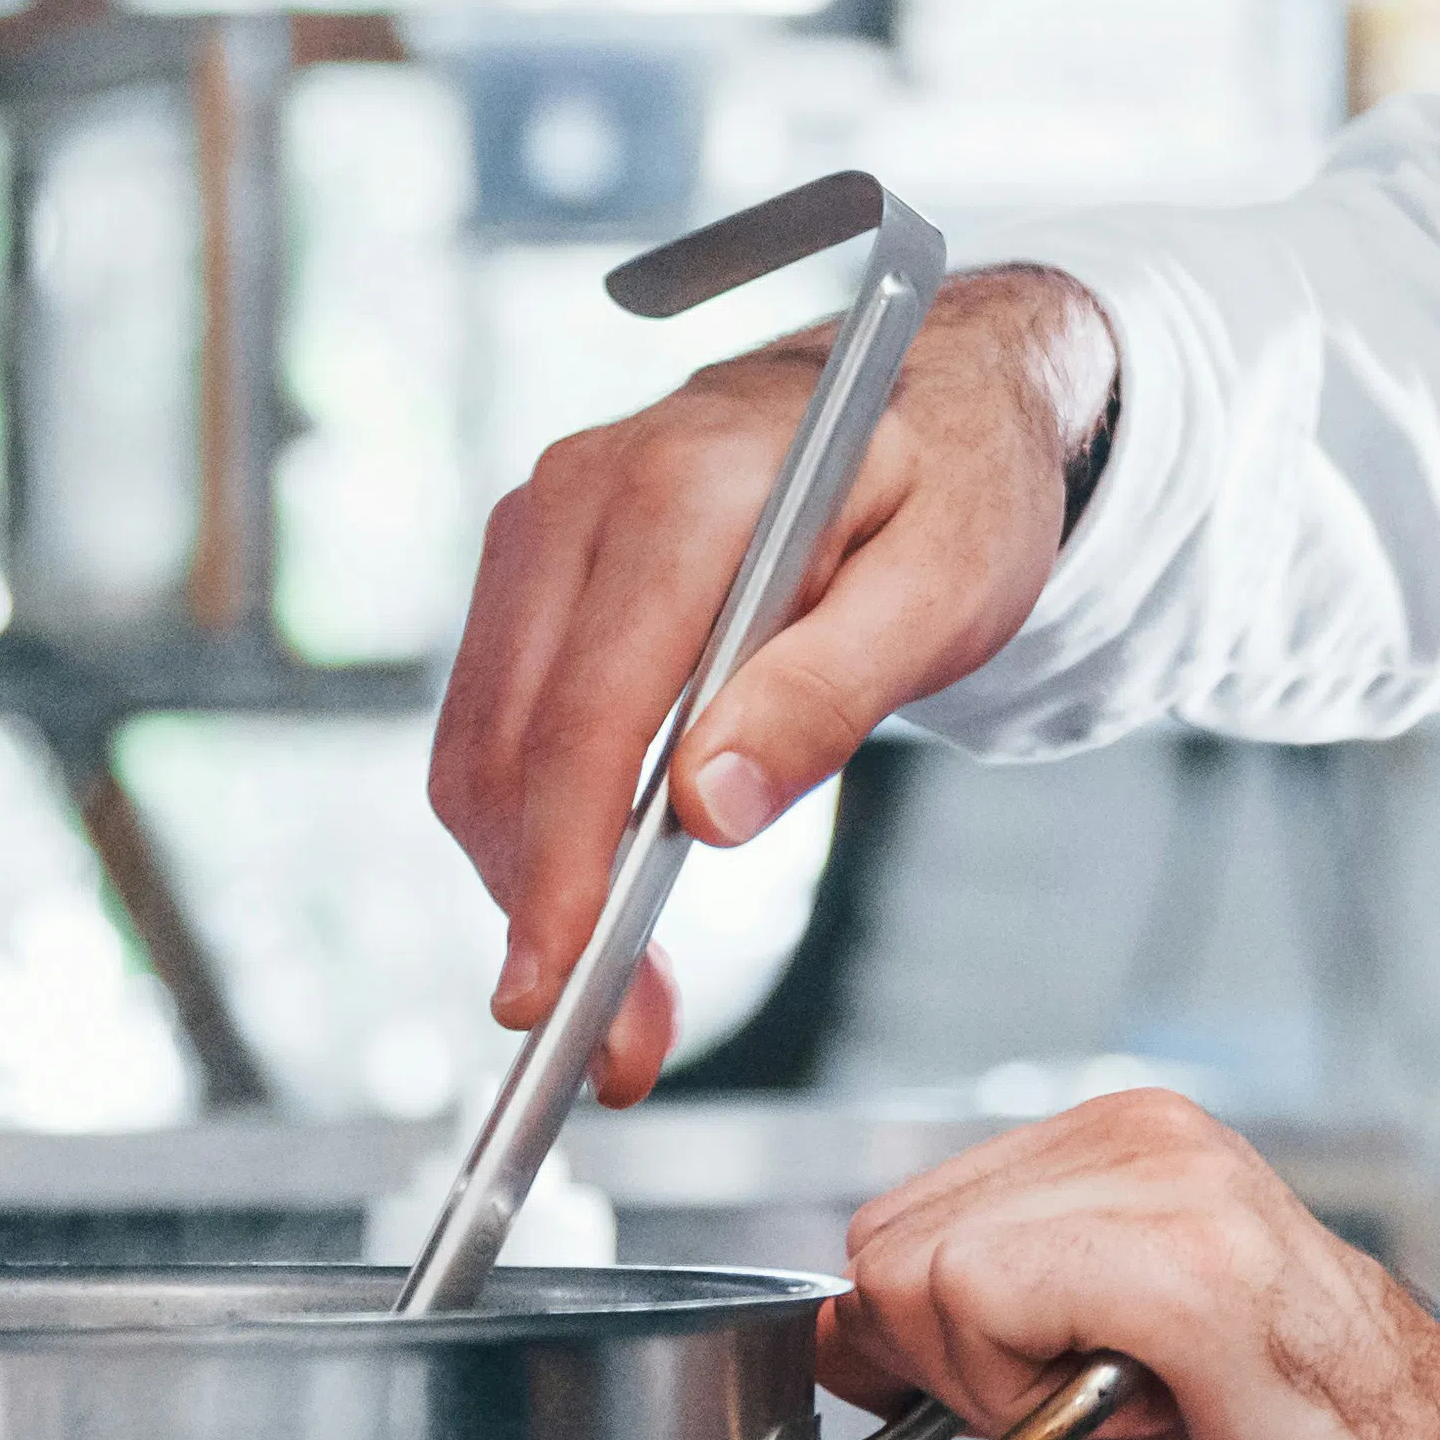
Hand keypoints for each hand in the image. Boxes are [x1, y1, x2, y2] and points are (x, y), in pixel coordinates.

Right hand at [431, 266, 1116, 1100]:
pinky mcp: (532, 564)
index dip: (565, 871)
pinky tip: (603, 902)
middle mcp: (581, 489)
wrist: (927, 390)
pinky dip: (535, 829)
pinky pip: (497, 724)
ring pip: (483, 750)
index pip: (588, 714)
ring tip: (625, 1004)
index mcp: (685, 486)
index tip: (563, 994)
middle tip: (623, 1049)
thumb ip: (830, 691)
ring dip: (531, 888)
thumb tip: (710, 810)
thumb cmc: (955, 485)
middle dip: (548, 915)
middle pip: (513, 748)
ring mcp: (541, 522)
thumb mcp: (947, 587)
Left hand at [838, 1086, 1439, 1439]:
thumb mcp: (1091, 1375)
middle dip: (956, 1364)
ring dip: (1003, 1384)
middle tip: (1096, 1408)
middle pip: (887, 1247)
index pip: (896, 1221)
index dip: (924, 1346)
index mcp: (1124, 1141)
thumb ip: (963, 1333)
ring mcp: (1173, 1185)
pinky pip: (982, 1302)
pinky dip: (1031, 1398)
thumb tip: (834, 1336)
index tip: (1037, 1401)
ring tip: (1138, 1406)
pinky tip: (1145, 1413)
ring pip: (921, 1277)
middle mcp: (1145, 1137)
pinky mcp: (1190, 1263)